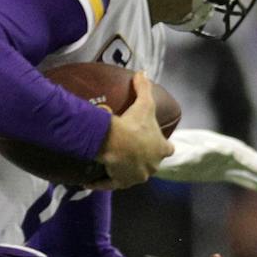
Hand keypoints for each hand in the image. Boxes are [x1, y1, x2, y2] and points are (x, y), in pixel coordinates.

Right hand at [96, 73, 174, 188]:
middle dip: (143, 160)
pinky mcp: (121, 183)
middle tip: (129, 152)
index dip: (161, 145)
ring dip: (124, 171)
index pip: (167, 149)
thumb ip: (144, 88)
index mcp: (162, 149)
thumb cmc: (134, 125)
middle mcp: (153, 166)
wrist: (118, 144)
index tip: (152, 141)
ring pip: (132, 175)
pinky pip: (110, 184)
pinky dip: (101, 183)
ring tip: (111, 165)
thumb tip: (142, 72)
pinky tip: (90, 182)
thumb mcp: (143, 103)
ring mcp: (137, 176)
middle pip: (151, 164)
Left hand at [154, 128, 256, 192]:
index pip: (233, 151)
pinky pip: (239, 175)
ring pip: (246, 166)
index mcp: (209, 144)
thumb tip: (209, 151)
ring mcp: (220, 161)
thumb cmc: (165, 156)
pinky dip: (251, 181)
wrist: (157, 157)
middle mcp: (218, 151)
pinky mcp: (218, 171)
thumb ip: (191, 155)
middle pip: (244, 158)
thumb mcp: (174, 156)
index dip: (245, 158)